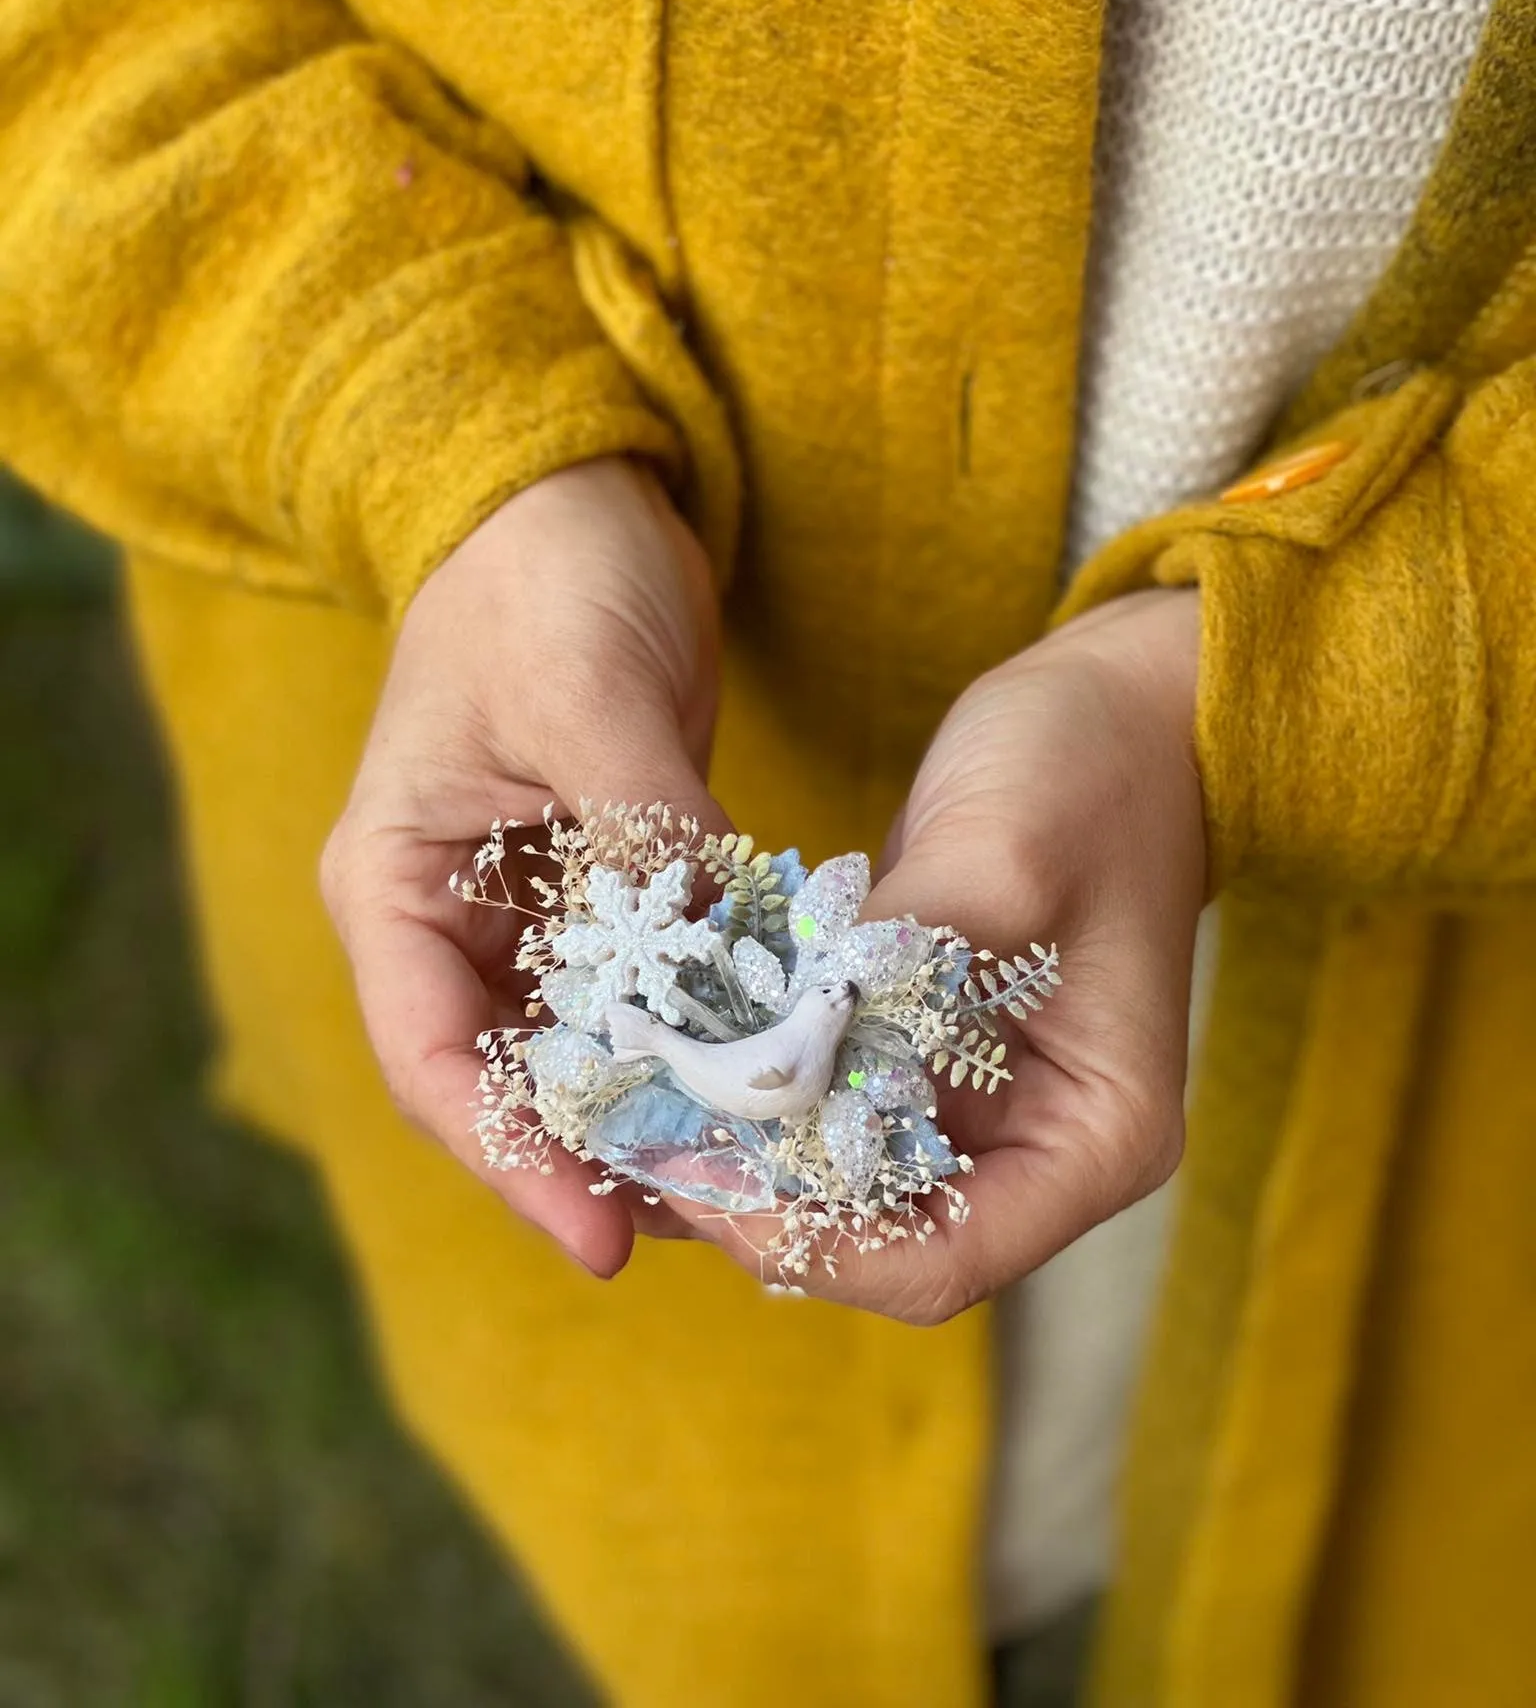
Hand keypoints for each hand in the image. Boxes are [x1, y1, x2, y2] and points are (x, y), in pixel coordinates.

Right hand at [320, 458, 725, 1278]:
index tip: (602, 1235)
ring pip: (580, 1054)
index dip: (512, 1155)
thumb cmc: (547, 579)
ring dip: (654, 1114)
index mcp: (396, 883)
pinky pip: (643, 996)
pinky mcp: (601, 891)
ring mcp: (526, 912)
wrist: (577, 502)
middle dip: (597, 1160)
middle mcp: (449, 919)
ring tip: (753, 1180)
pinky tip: (767, 1083)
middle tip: (713, 1224)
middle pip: (507, 1083)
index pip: (433, 1058)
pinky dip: (695, 1041)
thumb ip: (643, 834)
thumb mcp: (587, 699)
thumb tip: (717, 962)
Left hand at [676, 588, 1206, 1321]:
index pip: (945, 1259)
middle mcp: (1039, 1147)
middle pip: (879, 1240)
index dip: (814, 1243)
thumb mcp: (1000, 858)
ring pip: (839, 1182)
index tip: (707, 1179)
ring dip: (740, 1156)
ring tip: (630, 1113)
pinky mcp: (926, 1047)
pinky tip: (670, 1056)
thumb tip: (766, 1053)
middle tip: (638, 1144)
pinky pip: (828, 1101)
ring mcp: (981, 1101)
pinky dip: (755, 1089)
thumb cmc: (1090, 772)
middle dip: (757, 1206)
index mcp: (1095, 1139)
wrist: (1121, 704)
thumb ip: (888, 968)